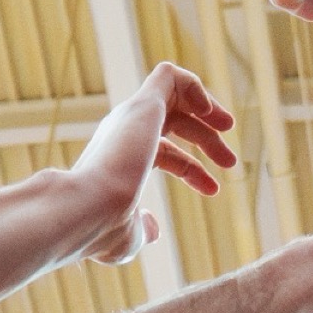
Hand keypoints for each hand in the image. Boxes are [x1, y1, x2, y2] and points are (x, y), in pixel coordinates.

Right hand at [68, 63, 236, 264]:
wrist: (82, 212)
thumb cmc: (101, 230)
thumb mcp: (129, 236)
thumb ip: (142, 229)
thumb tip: (153, 231)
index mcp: (118, 160)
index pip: (163, 152)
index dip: (192, 169)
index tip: (213, 189)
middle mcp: (122, 134)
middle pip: (171, 122)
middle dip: (205, 137)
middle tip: (231, 162)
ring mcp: (130, 118)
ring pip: (170, 93)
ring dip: (205, 107)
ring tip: (228, 126)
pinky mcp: (142, 105)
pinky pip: (168, 76)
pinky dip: (193, 86)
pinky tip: (209, 111)